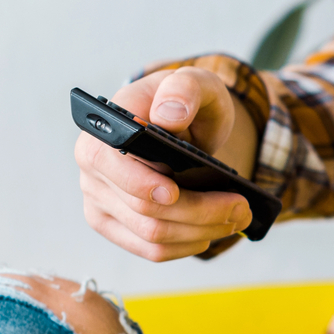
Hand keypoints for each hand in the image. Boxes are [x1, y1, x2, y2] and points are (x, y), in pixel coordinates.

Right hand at [77, 67, 257, 261]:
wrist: (180, 125)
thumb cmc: (183, 102)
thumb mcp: (195, 83)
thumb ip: (184, 88)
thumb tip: (169, 113)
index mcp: (102, 128)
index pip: (110, 164)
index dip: (140, 183)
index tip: (175, 191)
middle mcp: (92, 166)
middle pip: (143, 209)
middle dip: (198, 212)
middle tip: (240, 207)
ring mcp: (99, 199)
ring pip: (151, 235)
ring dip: (200, 232)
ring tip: (236, 218)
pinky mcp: (114, 224)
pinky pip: (150, 250)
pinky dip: (186, 246)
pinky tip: (211, 233)